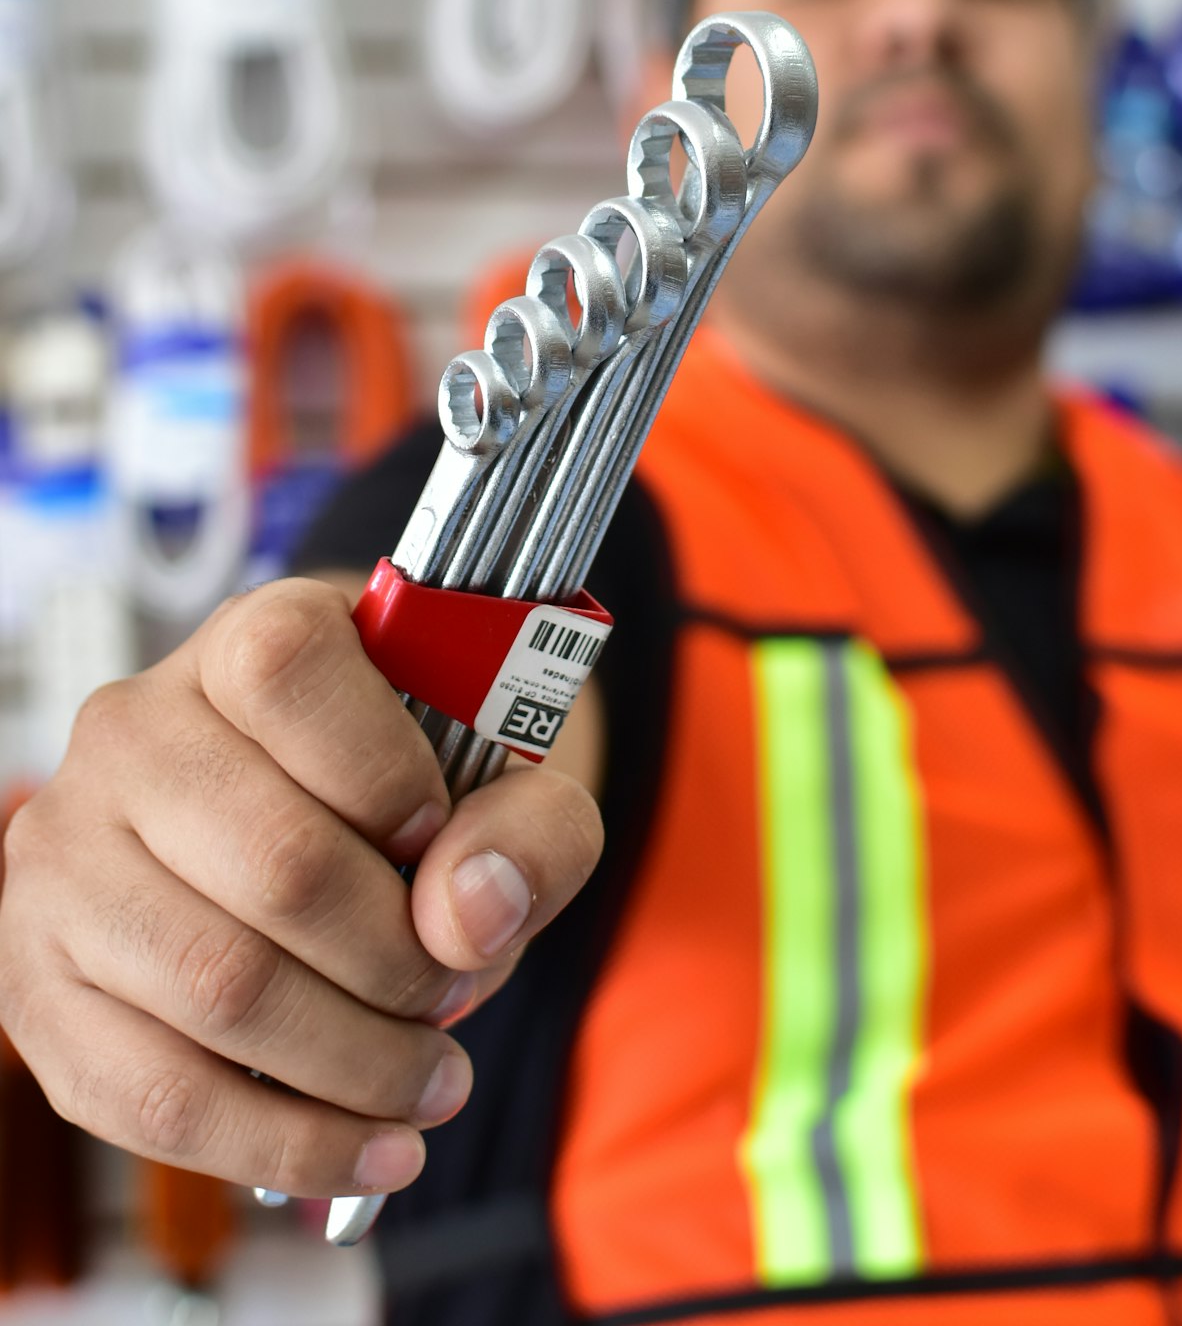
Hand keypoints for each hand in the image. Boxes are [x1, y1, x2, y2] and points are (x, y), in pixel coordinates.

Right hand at [0, 578, 602, 1199]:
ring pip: (218, 990)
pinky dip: (282, 1143)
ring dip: (354, 1065)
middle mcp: (131, 732)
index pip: (290, 674)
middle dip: (399, 962)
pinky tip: (369, 1145)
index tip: (442, 835)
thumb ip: (530, 823)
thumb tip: (469, 913)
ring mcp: (64, 859)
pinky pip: (155, 1096)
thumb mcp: (512, 771)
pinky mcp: (40, 984)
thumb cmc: (418, 784)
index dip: (388, 772)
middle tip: (455, 994)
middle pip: (277, 864)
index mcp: (245, 639)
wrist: (327, 826)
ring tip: (431, 1081)